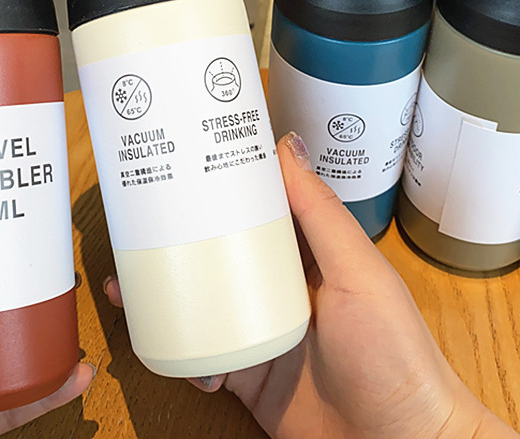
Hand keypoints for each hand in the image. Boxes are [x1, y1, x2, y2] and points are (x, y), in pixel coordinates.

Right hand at [104, 133, 519, 438]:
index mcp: (307, 252)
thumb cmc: (394, 353)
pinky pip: (201, 355)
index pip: (257, 205)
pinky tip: (172, 348)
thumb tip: (287, 144)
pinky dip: (181, 351)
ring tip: (125, 283)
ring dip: (165, 292)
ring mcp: (261, 331)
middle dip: (176, 238)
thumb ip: (320, 212)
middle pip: (218, 251)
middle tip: (134, 224)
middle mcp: (280, 286)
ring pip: (202, 301)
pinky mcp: (247, 375)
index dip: (219, 184)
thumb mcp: (357, 271)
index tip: (178, 163)